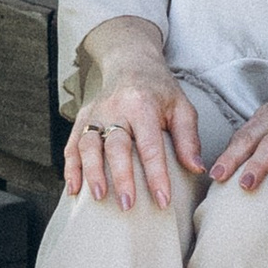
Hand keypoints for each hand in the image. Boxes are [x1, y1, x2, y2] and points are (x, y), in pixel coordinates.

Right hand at [63, 62, 203, 209]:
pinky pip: (72, 144)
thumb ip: (188, 138)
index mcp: (143, 105)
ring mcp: (95, 113)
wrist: (130, 63)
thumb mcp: (181, 108)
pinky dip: (71, 167)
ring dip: (91, 172)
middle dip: (121, 177)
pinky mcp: (82, 118)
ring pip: (88, 144)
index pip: (150, 146)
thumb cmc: (159, 91)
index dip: (157, 175)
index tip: (163, 200)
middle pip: (116, 145)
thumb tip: (197, 168)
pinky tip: (74, 189)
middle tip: (128, 205)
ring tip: (98, 197)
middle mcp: (116, 108)